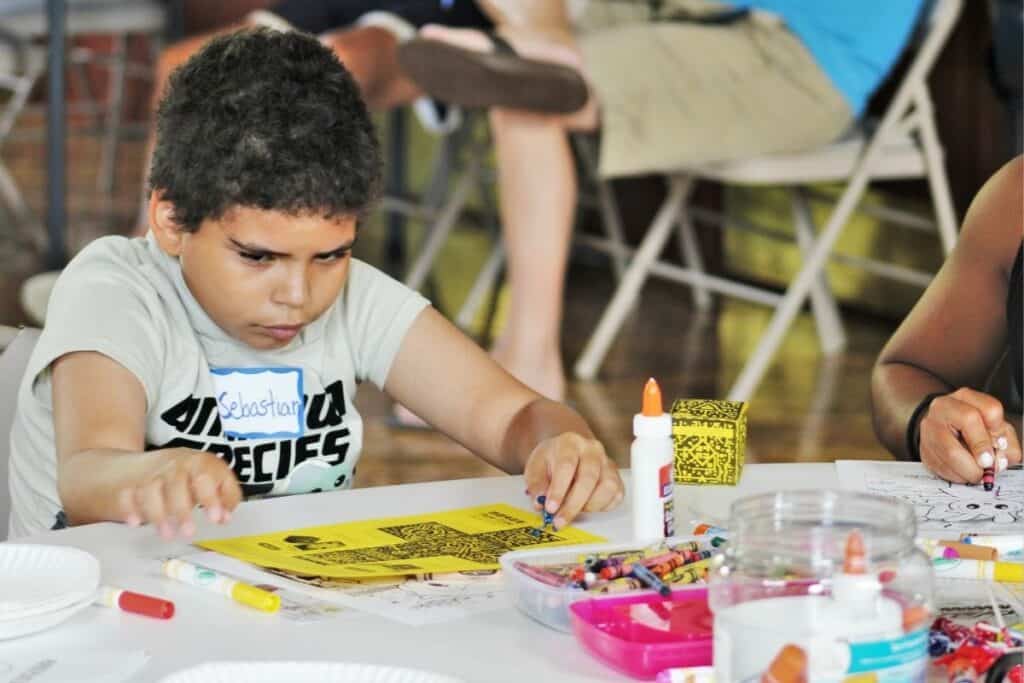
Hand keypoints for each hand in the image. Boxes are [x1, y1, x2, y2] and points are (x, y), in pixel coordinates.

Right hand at [118, 448, 241, 538]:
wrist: (158, 461)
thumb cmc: (194, 475)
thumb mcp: (217, 478)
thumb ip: (226, 496)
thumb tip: (225, 516)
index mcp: (199, 463)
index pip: (205, 477)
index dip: (210, 498)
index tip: (215, 519)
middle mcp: (174, 466)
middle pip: (175, 483)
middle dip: (182, 509)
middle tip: (189, 533)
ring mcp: (152, 474)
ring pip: (150, 490)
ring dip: (157, 513)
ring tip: (167, 535)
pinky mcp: (133, 484)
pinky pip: (127, 494)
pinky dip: (129, 507)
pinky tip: (135, 522)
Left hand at [523, 432, 623, 529]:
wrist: (565, 452)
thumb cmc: (551, 460)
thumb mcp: (535, 467)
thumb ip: (537, 484)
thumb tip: (540, 502)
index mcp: (570, 443)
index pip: (567, 465)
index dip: (559, 489)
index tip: (550, 508)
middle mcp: (592, 450)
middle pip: (589, 477)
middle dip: (573, 504)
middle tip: (559, 520)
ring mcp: (607, 463)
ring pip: (607, 487)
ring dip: (590, 506)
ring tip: (574, 511)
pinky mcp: (617, 477)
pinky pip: (616, 495)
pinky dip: (603, 507)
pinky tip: (587, 507)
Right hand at [919, 388, 1022, 482]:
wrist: (943, 429)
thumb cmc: (973, 429)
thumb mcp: (996, 428)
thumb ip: (1006, 442)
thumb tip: (999, 461)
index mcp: (966, 397)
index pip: (989, 410)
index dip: (998, 432)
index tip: (999, 445)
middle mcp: (944, 407)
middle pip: (967, 422)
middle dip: (982, 449)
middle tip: (988, 464)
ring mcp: (929, 427)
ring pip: (950, 451)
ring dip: (969, 469)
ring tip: (976, 473)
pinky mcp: (922, 447)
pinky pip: (940, 466)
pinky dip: (956, 475)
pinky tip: (962, 472)